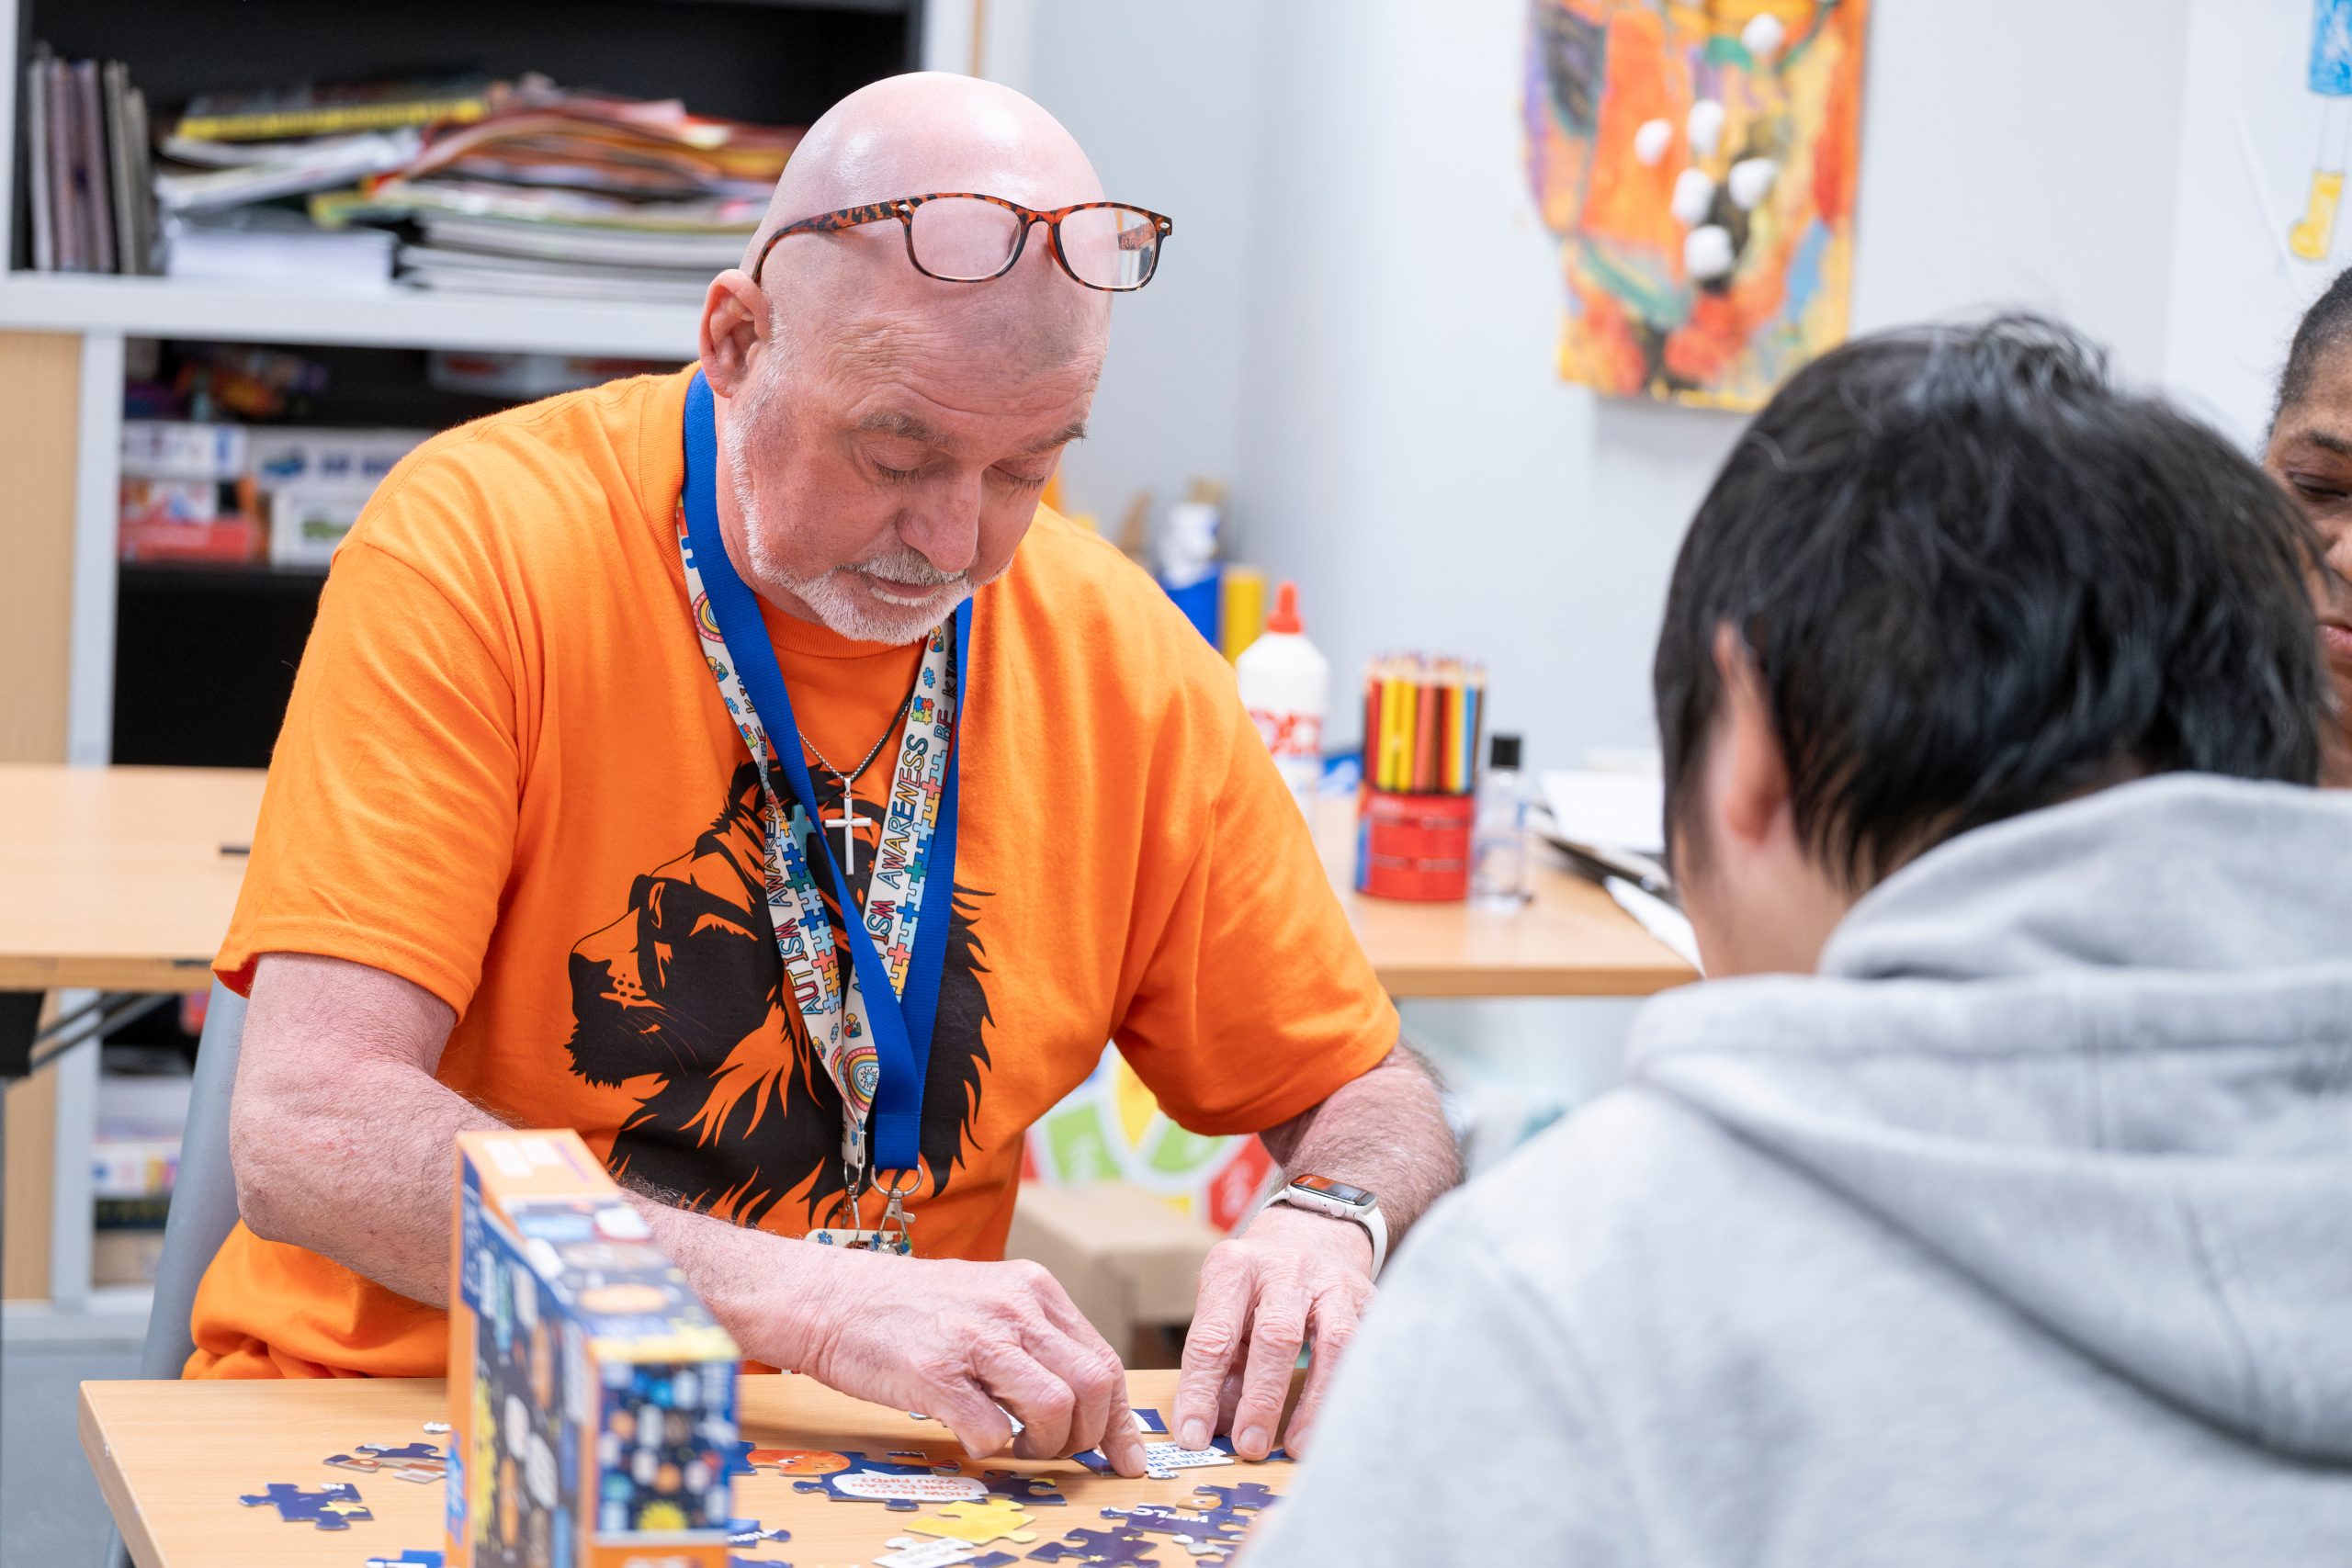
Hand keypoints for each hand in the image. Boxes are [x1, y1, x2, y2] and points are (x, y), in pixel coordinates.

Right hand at [736, 1242, 1149, 1476]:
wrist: (831, 1298)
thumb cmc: (908, 1309)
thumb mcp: (986, 1301)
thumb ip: (1033, 1339)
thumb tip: (1085, 1400)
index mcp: (1033, 1288)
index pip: (1103, 1360)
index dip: (1120, 1419)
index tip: (1124, 1457)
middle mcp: (1013, 1307)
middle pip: (1093, 1386)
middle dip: (1086, 1436)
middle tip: (1056, 1451)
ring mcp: (974, 1338)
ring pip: (1054, 1408)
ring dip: (1043, 1447)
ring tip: (1015, 1447)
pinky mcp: (934, 1373)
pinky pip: (991, 1432)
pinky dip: (990, 1450)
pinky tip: (971, 1438)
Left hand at [1174, 1202, 1376, 1459]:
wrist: (1313, 1233)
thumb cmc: (1259, 1285)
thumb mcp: (1226, 1308)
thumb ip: (1221, 1366)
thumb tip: (1213, 1430)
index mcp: (1235, 1268)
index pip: (1213, 1336)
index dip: (1201, 1391)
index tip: (1194, 1437)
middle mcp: (1287, 1270)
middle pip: (1275, 1335)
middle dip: (1262, 1398)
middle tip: (1248, 1446)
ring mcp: (1335, 1284)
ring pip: (1333, 1342)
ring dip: (1314, 1401)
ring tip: (1297, 1447)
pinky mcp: (1370, 1302)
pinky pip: (1367, 1351)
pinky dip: (1352, 1391)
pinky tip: (1340, 1423)